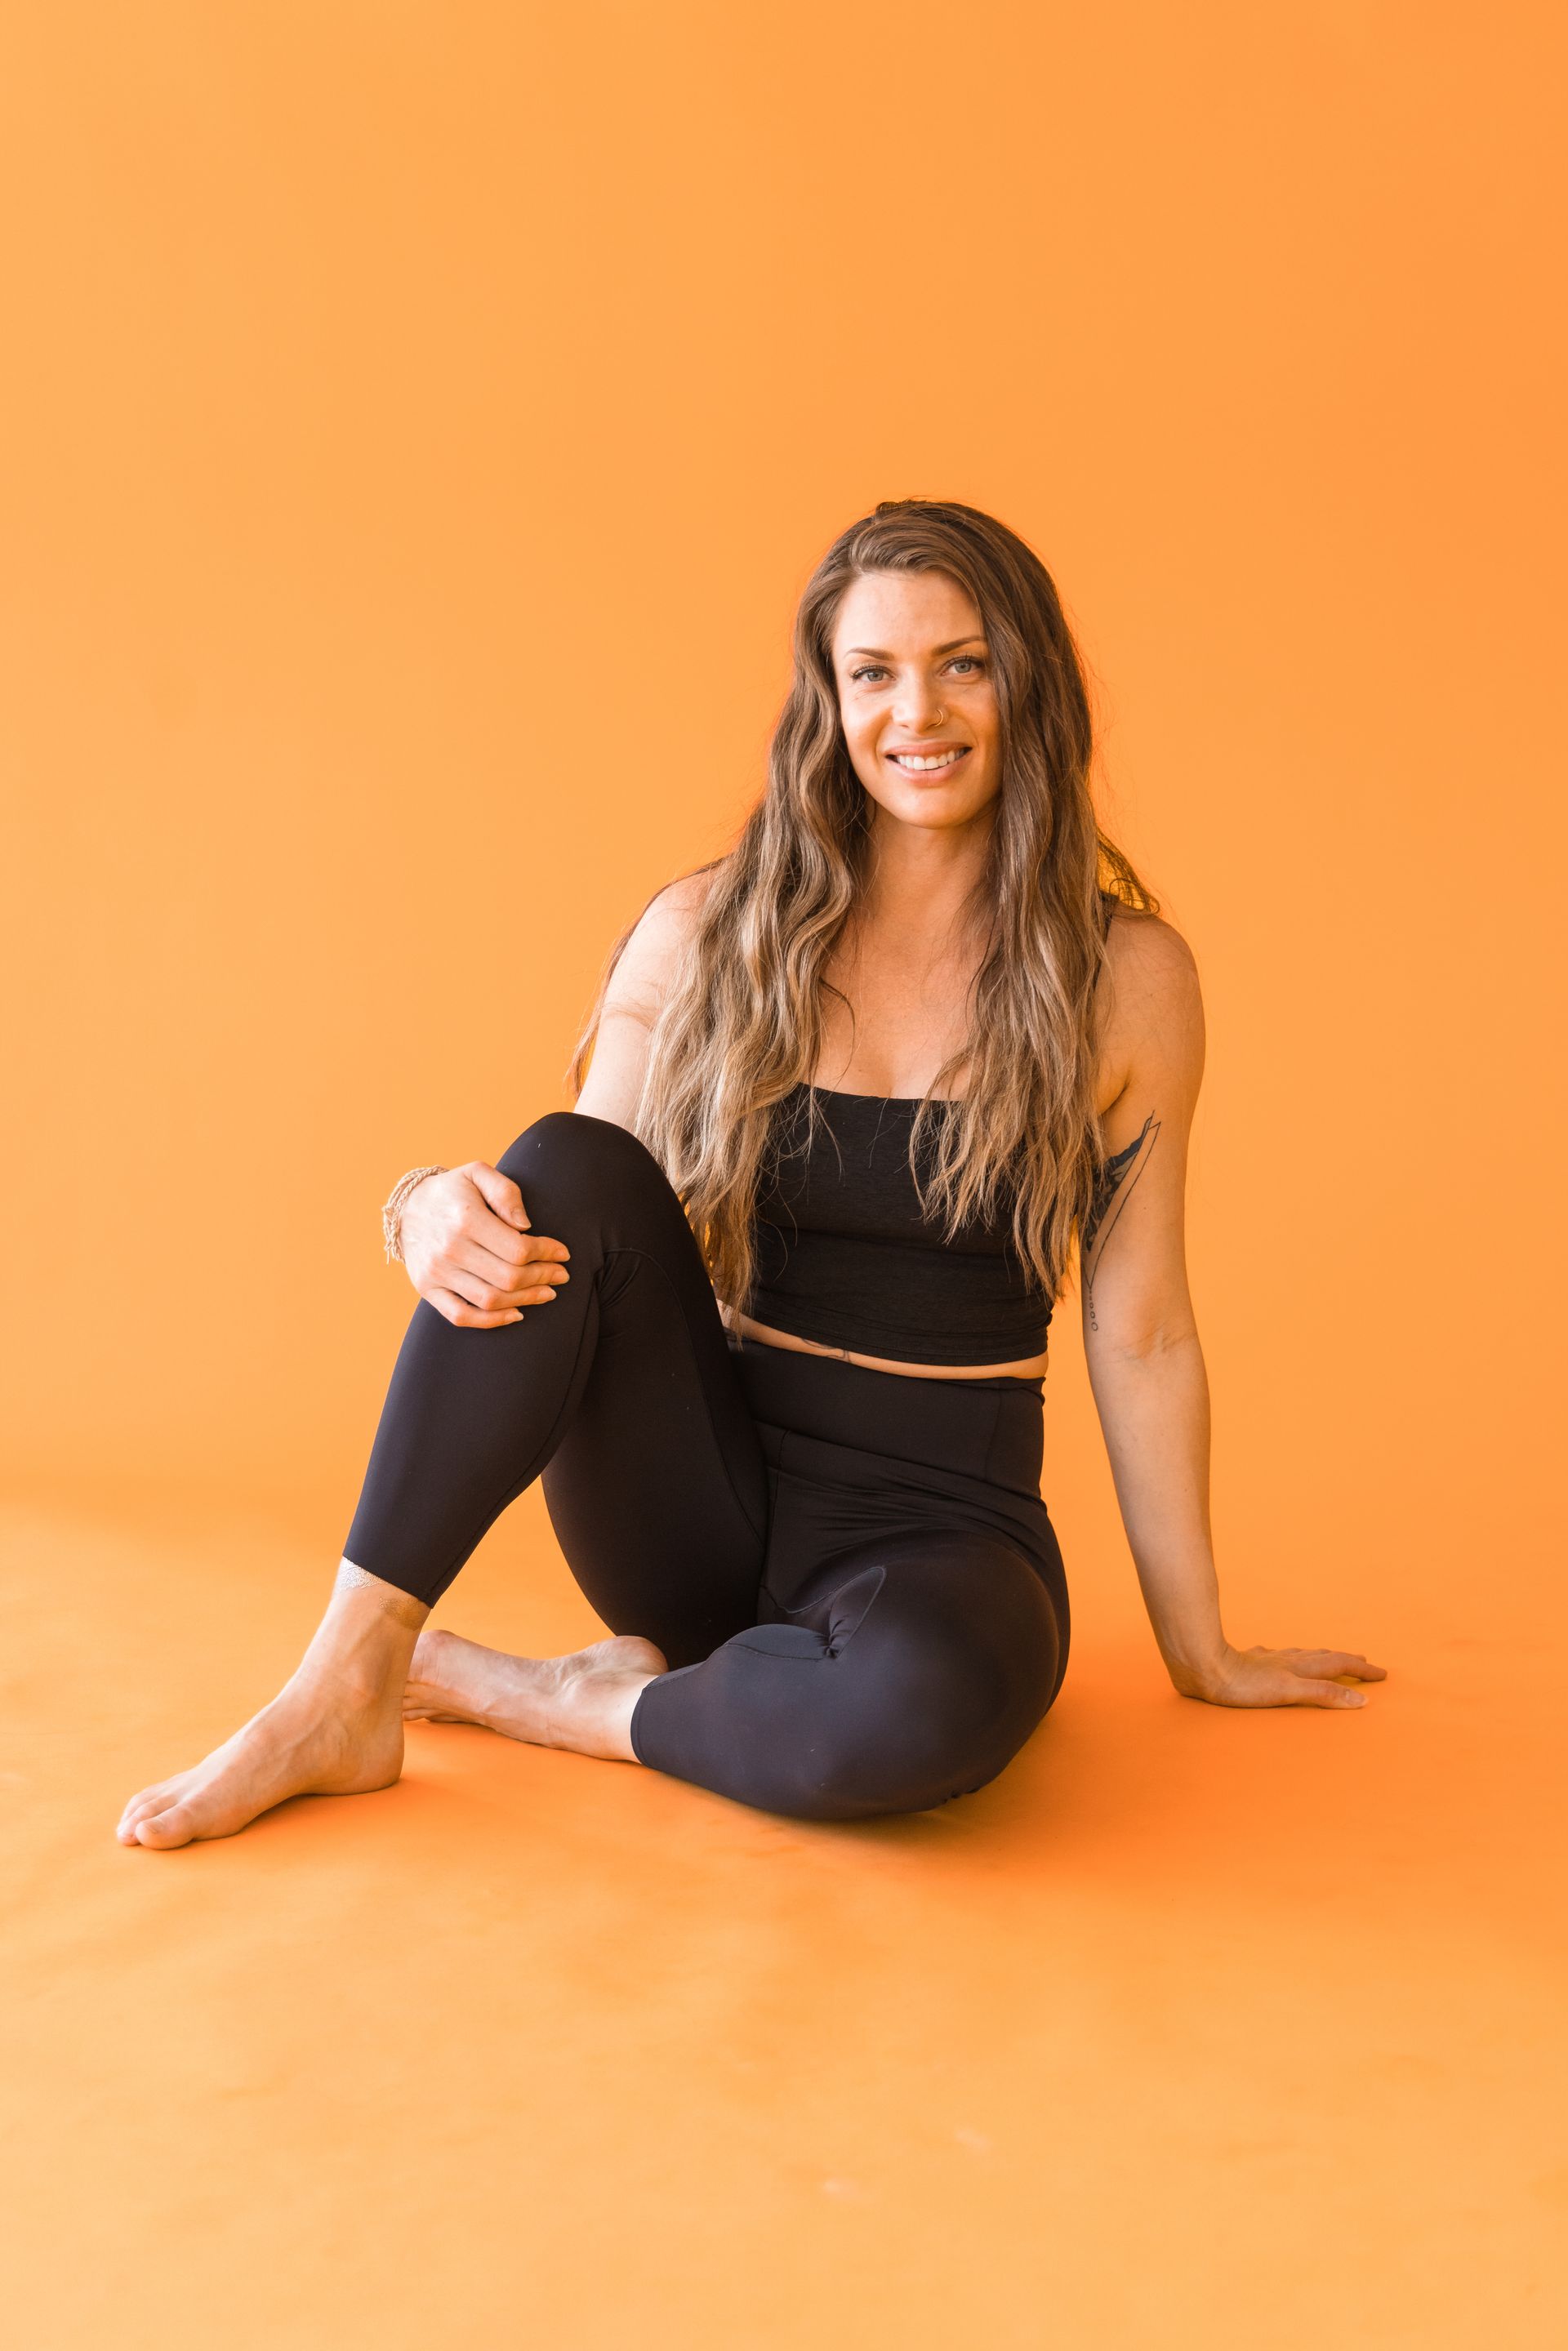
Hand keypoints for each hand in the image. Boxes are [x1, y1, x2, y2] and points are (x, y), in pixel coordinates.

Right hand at [396, 1162, 570, 1327]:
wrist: (406, 1206)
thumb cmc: (452, 1190)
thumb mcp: (478, 1173)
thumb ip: (505, 1193)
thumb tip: (525, 1225)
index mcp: (465, 1219)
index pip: (517, 1248)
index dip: (546, 1253)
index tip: (563, 1253)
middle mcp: (449, 1249)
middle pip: (508, 1277)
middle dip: (543, 1277)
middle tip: (561, 1275)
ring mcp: (436, 1273)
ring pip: (490, 1300)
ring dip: (526, 1300)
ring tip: (547, 1292)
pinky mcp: (426, 1289)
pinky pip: (461, 1316)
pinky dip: (492, 1321)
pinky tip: (516, 1314)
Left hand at [1171, 1643, 1387, 1710]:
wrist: (1203, 1667)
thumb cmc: (1244, 1685)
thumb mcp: (1290, 1692)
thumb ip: (1324, 1694)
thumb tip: (1361, 1699)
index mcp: (1300, 1667)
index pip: (1338, 1666)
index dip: (1361, 1669)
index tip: (1382, 1673)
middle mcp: (1286, 1660)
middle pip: (1323, 1657)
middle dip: (1345, 1660)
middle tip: (1363, 1660)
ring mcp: (1267, 1659)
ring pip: (1301, 1655)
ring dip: (1319, 1656)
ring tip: (1329, 1656)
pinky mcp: (1248, 1662)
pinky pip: (1274, 1657)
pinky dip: (1286, 1657)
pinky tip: (1274, 1656)